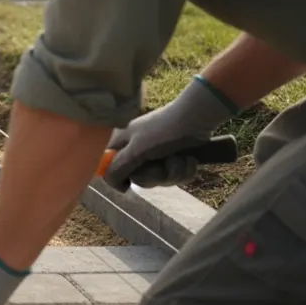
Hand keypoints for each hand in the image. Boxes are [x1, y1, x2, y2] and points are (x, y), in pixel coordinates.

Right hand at [104, 77, 236, 191]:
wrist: (196, 118)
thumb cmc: (162, 131)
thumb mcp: (136, 149)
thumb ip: (118, 167)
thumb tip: (109, 182)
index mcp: (124, 144)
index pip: (110, 167)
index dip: (119, 178)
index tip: (127, 186)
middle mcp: (138, 151)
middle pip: (139, 178)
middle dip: (155, 176)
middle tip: (162, 167)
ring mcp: (158, 156)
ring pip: (160, 180)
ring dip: (174, 173)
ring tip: (180, 159)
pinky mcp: (175, 159)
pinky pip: (177, 177)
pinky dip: (185, 170)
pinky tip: (189, 159)